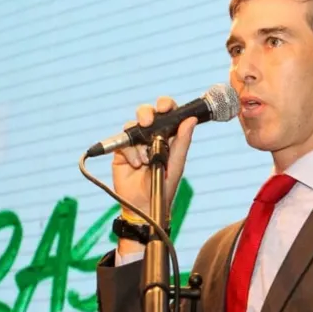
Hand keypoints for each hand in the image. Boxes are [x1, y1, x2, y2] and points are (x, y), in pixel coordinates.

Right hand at [111, 96, 197, 256]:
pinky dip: (131, 152)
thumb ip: (182, 142)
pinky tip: (137, 164)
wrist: (145, 206)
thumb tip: (190, 119)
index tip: (164, 107)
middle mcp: (151, 136)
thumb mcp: (176, 165)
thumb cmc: (164, 187)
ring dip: (140, 140)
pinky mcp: (122, 151)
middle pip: (147, 113)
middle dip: (146, 113)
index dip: (165, 105)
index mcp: (168, 136)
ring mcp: (136, 143)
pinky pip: (124, 141)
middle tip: (148, 122)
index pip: (167, 113)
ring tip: (146, 159)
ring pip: (133, 125)